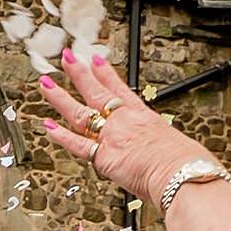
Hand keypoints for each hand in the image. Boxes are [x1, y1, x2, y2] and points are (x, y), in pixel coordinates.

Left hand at [33, 45, 216, 209]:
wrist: (180, 172)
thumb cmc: (183, 163)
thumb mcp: (174, 143)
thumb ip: (161, 146)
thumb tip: (167, 154)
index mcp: (143, 116)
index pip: (119, 89)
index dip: (105, 74)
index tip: (95, 60)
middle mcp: (124, 122)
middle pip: (96, 92)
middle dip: (79, 74)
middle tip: (67, 58)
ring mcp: (112, 137)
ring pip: (80, 113)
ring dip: (60, 97)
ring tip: (46, 83)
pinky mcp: (104, 157)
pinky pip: (77, 145)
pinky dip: (61, 137)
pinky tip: (48, 127)